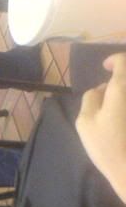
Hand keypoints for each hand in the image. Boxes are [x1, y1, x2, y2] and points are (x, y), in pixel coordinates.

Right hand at [75, 52, 125, 203]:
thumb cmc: (107, 146)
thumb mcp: (85, 122)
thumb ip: (90, 98)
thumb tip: (101, 88)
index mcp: (122, 88)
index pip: (123, 62)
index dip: (114, 61)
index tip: (105, 68)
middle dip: (121, 79)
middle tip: (109, 90)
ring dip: (123, 95)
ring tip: (116, 107)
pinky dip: (124, 107)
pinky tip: (122, 121)